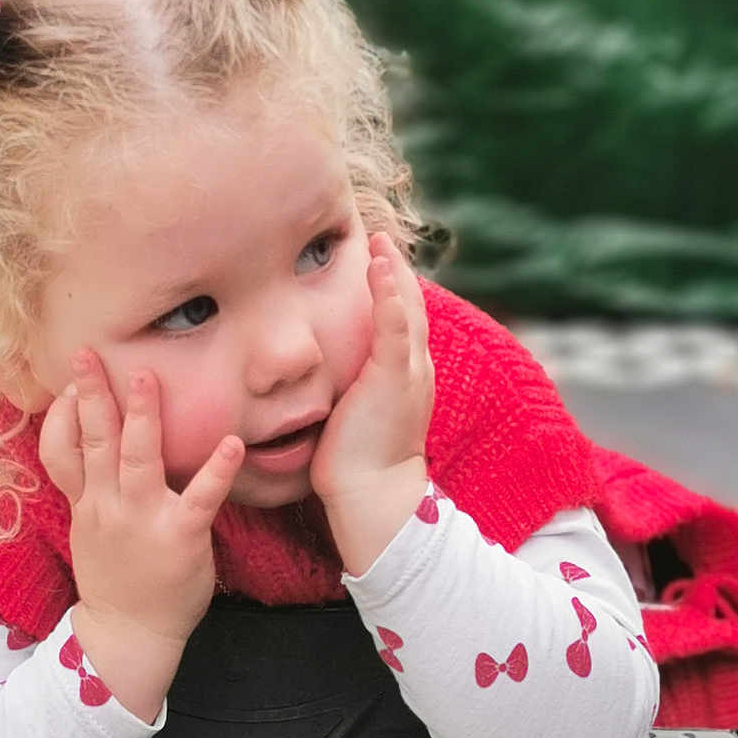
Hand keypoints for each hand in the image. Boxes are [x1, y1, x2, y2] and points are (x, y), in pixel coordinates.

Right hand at [39, 352, 243, 716]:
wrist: (129, 634)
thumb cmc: (116, 576)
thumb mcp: (88, 528)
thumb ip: (89, 485)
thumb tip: (89, 441)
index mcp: (87, 502)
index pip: (60, 450)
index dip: (61, 414)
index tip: (65, 377)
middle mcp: (108, 505)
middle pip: (94, 441)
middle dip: (92, 394)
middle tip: (90, 353)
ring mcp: (143, 519)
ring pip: (137, 458)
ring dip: (142, 416)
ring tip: (149, 377)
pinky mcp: (181, 535)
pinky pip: (201, 497)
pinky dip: (216, 469)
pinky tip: (234, 443)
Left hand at [310, 232, 433, 510]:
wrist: (372, 495)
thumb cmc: (356, 465)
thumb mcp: (354, 417)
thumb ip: (348, 393)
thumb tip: (322, 385)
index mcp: (406, 379)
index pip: (404, 326)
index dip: (395, 295)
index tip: (379, 267)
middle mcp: (415, 371)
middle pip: (413, 310)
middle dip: (399, 274)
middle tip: (382, 242)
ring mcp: (407, 372)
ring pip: (408, 310)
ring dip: (395, 273)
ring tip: (380, 243)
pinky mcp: (393, 376)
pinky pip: (396, 325)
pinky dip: (390, 293)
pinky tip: (380, 266)